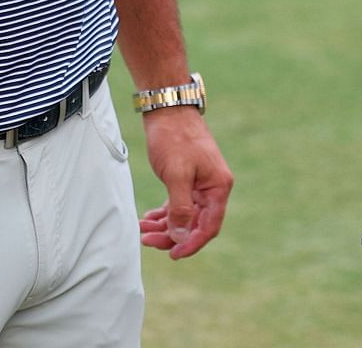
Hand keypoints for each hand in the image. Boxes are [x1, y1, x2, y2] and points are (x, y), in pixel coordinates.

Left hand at [135, 107, 230, 259]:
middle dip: (172, 235)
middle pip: (195, 223)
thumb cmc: (174, 137)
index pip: (209, 226)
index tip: (172, 254)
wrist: (167, 107)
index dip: (191, 243)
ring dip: (165, 225)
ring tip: (142, 230)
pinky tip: (149, 218)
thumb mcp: (176, 175)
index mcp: (218, 187)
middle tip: (147, 240)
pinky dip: (164, 213)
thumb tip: (180, 237)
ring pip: (184, 215)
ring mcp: (201, 183)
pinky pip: (178, 204)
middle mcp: (213, 187)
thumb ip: (180, 208)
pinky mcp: (187, 178)